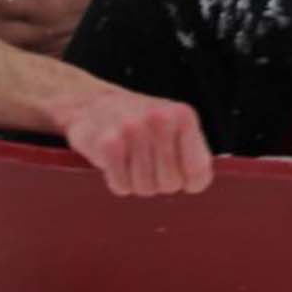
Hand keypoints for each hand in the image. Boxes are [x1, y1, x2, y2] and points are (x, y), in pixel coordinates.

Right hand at [58, 86, 213, 196]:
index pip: (199, 170)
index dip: (190, 181)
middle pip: (171, 184)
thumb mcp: (175, 126)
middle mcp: (161, 119)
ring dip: (137, 181)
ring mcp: (134, 130)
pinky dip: (118, 181)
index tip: (180, 174)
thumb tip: (198, 183)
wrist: (93, 103)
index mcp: (183, 115)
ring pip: (145, 187)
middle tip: (148, 162)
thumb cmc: (141, 122)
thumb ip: (194, 154)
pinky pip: (122, 186)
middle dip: (159, 181)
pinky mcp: (108, 144)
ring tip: (131, 158)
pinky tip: (116, 161)